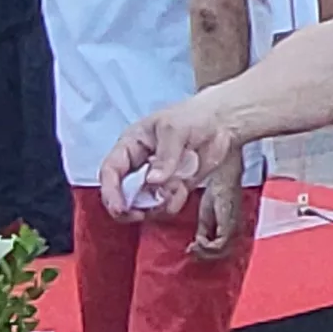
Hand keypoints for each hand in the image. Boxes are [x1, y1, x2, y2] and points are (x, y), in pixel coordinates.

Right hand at [103, 98, 243, 218]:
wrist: (221, 123)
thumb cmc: (193, 117)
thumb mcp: (176, 129)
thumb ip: (165, 156)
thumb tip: (152, 181)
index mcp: (131, 146)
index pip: (110, 171)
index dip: (111, 192)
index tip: (120, 209)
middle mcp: (138, 166)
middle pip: (122, 195)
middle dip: (130, 208)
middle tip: (141, 214)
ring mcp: (155, 181)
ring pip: (144, 205)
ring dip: (158, 204)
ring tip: (177, 187)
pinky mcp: (173, 190)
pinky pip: (166, 207)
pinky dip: (173, 203)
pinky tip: (183, 188)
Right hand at [193, 177, 246, 256]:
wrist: (221, 180)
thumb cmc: (215, 195)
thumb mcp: (205, 219)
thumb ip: (203, 234)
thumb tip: (194, 248)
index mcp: (230, 233)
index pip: (220, 252)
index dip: (205, 254)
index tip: (190, 249)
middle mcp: (235, 234)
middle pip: (221, 255)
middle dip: (203, 255)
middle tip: (190, 250)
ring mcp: (234, 231)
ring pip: (220, 252)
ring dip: (204, 251)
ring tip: (193, 244)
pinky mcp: (230, 226)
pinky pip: (220, 245)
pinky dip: (207, 246)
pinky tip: (199, 240)